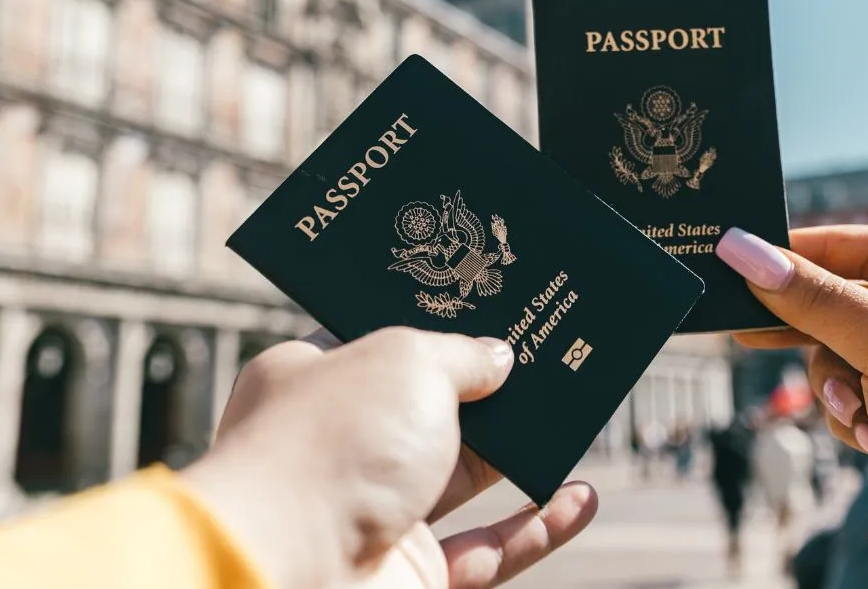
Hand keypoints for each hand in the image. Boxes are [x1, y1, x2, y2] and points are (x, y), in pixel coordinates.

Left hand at [180, 326, 598, 587]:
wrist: (288, 571)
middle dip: (489, 389)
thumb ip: (461, 354)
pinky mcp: (409, 574)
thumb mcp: (406, 361)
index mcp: (313, 381)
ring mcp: (374, 514)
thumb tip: (498, 357)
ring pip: (464, 479)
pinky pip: (487, 551)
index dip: (434, 324)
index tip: (488, 306)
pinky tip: (580, 500)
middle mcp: (340, 447)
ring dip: (521, 454)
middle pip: (430, 410)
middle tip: (546, 358)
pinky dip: (537, 529)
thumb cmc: (332, 446)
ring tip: (574, 418)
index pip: (378, 341)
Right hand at [716, 225, 867, 467]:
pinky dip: (853, 417)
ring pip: (840, 359)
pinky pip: (851, 400)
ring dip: (837, 386)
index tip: (758, 256)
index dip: (816, 251)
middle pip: (849, 307)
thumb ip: (816, 299)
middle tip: (749, 328)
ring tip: (857, 410)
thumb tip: (743, 250)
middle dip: (813, 331)